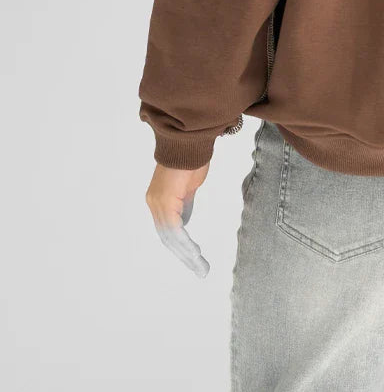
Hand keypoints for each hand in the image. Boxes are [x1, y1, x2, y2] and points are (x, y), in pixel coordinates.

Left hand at [145, 161, 210, 277]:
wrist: (189, 141)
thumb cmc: (192, 158)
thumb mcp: (189, 186)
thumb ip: (185, 203)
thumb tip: (185, 221)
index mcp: (159, 201)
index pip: (167, 231)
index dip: (180, 247)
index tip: (194, 259)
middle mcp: (154, 204)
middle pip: (167, 238)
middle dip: (184, 257)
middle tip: (200, 271)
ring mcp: (157, 203)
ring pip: (170, 237)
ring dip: (187, 255)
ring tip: (201, 267)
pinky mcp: (165, 202)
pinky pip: (174, 230)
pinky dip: (185, 243)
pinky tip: (195, 253)